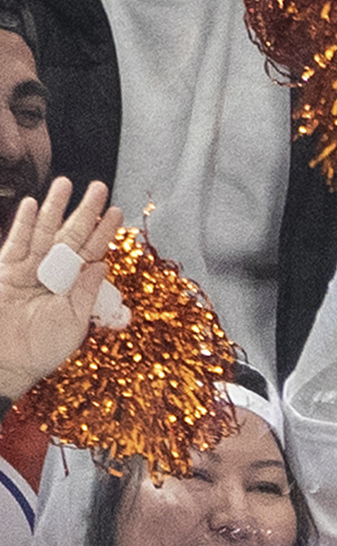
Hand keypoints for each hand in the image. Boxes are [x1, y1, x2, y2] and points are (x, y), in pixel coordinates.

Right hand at [0, 178, 117, 398]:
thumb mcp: (72, 321)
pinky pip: (16, 243)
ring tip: (65, 184)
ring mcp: (28, 269)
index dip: (104, 232)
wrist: (6, 360)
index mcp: (73, 286)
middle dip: (84, 211)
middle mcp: (52, 273)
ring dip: (55, 208)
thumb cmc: (41, 348)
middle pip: (71, 235)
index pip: (91, 252)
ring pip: (44, 232)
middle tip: (98, 187)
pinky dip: (24, 224)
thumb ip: (85, 291)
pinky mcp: (5, 270)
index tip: (116, 212)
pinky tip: (33, 205)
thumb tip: (102, 263)